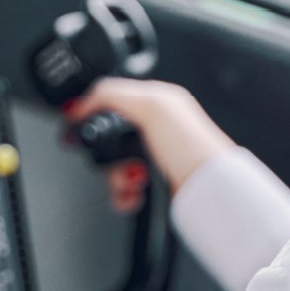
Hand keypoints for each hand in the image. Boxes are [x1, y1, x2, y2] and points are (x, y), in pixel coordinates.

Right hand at [65, 78, 235, 196]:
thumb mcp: (151, 106)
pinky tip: (134, 194)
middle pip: (108, 138)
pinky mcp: (153, 183)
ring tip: (135, 180)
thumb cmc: (193, 146)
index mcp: (157, 101)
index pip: (111, 98)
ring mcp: (153, 157)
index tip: (79, 123)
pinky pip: (123, 189)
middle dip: (107, 154)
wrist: (209, 189)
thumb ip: (113, 95)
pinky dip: (123, 195)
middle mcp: (155, 128)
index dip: (92, 110)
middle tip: (120, 158)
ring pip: (112, 167)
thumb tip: (83, 101)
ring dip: (117, 178)